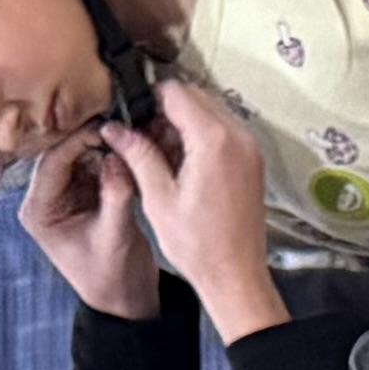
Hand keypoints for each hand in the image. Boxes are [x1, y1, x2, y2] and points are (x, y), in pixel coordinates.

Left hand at [18, 117, 162, 314]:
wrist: (126, 298)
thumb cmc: (114, 279)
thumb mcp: (115, 238)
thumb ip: (116, 195)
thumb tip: (118, 156)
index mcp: (38, 211)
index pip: (51, 162)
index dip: (77, 140)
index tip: (105, 128)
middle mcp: (45, 198)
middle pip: (63, 151)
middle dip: (92, 139)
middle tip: (121, 128)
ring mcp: (64, 192)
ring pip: (81, 152)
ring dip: (104, 145)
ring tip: (129, 139)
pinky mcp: (84, 190)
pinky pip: (96, 161)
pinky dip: (112, 155)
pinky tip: (130, 151)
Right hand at [111, 78, 284, 337]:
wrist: (235, 277)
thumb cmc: (203, 248)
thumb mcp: (158, 198)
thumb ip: (138, 155)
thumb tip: (117, 130)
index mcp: (214, 141)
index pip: (176, 92)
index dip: (150, 101)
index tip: (135, 118)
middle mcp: (238, 138)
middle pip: (195, 97)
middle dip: (166, 113)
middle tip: (145, 141)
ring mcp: (249, 149)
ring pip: (209, 112)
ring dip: (183, 125)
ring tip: (163, 159)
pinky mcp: (251, 161)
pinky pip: (223, 132)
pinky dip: (201, 139)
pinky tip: (183, 167)